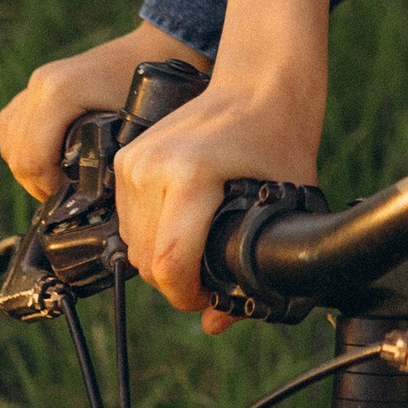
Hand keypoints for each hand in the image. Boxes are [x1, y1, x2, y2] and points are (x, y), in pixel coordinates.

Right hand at [0, 25, 187, 202]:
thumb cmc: (150, 89)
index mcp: (60, 93)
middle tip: (61, 196)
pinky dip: (20, 146)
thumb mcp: (132, 126)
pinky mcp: (36, 85)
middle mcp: (40, 84)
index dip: (46, 187)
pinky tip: (43, 160)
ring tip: (53, 182)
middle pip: (16, 153)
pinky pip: (11, 123)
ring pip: (8, 140)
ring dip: (26, 167)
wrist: (153, 50)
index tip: (68, 198)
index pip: (32, 158)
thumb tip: (89, 197)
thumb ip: (105, 158)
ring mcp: (36, 82)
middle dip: (35, 182)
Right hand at [112, 60, 326, 329]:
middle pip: (146, 259)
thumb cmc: (279, 140)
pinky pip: (126, 219)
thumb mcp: (282, 206)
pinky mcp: (124, 158)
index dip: (186, 295)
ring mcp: (133, 161)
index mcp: (190, 176)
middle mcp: (152, 167)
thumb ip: (252, 271)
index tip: (207, 298)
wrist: (258, 84)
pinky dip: (149, 234)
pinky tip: (180, 226)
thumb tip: (215, 323)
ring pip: (131, 243)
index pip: (169, 262)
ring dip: (159, 258)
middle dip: (175, 282)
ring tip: (197, 249)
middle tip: (209, 277)